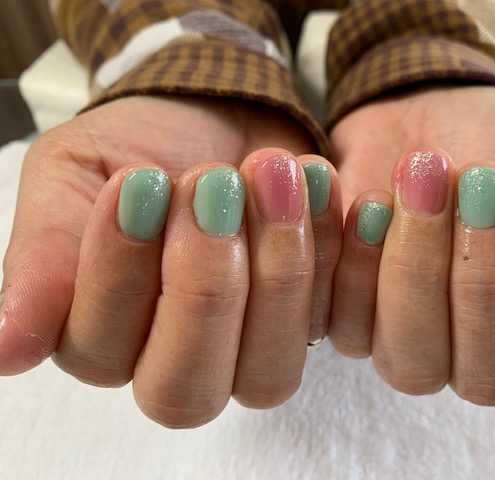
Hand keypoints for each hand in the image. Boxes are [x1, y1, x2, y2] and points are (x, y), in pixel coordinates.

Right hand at [0, 96, 343, 426]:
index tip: (138, 182)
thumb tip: (3, 350)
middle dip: (204, 284)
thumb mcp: (73, 176)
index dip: (118, 274)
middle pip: (186, 389)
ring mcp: (248, 351)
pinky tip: (318, 182)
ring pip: (267, 375)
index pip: (99, 351)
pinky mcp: (309, 321)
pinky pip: (332, 320)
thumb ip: (43, 257)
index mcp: (101, 335)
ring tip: (271, 172)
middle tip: (211, 183)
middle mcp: (174, 360)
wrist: (214, 112)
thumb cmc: (138, 146)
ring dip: (276, 267)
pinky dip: (331, 247)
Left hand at [329, 86, 494, 404]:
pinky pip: (340, 320)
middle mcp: (472, 354)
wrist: (429, 109)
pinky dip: (353, 260)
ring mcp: (405, 340)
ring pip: (409, 356)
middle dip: (484, 277)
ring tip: (422, 179)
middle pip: (484, 371)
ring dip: (417, 267)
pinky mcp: (348, 313)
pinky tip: (367, 199)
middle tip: (483, 182)